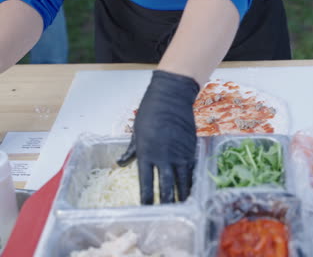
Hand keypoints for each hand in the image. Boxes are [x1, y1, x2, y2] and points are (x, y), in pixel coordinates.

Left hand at [117, 70, 199, 203]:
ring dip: (182, 195)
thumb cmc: (150, 112)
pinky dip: (191, 181)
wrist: (171, 98)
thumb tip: (121, 162)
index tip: (147, 209)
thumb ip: (131, 150)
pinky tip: (191, 188)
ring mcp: (179, 154)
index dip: (147, 199)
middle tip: (167, 213)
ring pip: (182, 181)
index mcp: (146, 154)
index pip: (146, 183)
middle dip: (166, 202)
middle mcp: (163, 157)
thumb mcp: (136, 132)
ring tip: (182, 206)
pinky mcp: (191, 149)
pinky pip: (192, 170)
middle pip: (166, 186)